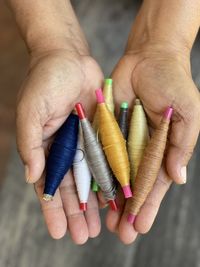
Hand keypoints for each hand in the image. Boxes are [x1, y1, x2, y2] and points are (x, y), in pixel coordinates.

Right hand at [16, 48, 103, 242]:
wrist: (69, 59)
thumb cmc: (45, 82)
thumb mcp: (31, 111)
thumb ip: (29, 143)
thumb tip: (32, 176)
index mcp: (44, 148)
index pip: (48, 186)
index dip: (53, 210)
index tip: (59, 231)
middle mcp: (65, 150)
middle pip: (71, 189)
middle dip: (76, 214)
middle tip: (84, 236)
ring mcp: (84, 144)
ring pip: (91, 180)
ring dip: (94, 204)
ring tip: (100, 226)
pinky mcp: (100, 134)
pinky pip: (106, 161)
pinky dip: (110, 180)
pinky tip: (114, 198)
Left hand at [106, 44, 199, 243]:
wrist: (150, 57)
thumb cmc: (173, 82)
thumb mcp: (186, 113)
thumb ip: (181, 146)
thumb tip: (177, 179)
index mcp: (164, 149)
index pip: (156, 183)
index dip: (149, 206)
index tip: (139, 226)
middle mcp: (143, 149)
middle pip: (134, 185)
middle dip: (128, 209)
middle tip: (120, 233)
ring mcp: (124, 140)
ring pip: (116, 175)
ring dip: (111, 197)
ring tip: (105, 221)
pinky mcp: (108, 129)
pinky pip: (101, 153)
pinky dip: (97, 171)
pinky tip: (92, 191)